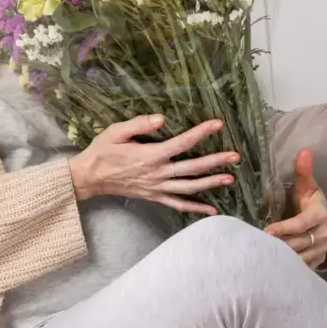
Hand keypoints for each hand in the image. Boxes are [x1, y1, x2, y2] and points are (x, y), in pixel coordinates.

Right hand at [68, 114, 236, 214]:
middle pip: (193, 168)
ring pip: (190, 187)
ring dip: (211, 183)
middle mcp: (158, 173)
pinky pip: (179, 204)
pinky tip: (212, 209)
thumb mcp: (116, 132)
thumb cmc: (102, 151)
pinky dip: (196, 208)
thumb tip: (162, 118)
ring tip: (230, 178)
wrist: (90, 178)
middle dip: (216, 162)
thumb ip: (139, 124)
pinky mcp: (155, 197)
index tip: (218, 125)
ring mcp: (158, 188)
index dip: (201, 133)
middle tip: (235, 156)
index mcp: (151, 155)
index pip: (182, 143)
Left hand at [264, 149, 326, 268]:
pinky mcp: (317, 260)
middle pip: (298, 243)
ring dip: (281, 258)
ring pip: (299, 257)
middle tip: (257, 245)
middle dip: (279, 245)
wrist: (324, 220)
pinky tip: (271, 266)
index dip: (284, 228)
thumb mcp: (307, 186)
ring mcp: (321, 250)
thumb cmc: (310, 200)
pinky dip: (287, 267)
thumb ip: (303, 171)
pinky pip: (302, 267)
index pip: (301, 224)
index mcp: (320, 215)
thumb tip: (304, 150)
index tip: (266, 231)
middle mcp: (323, 235)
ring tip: (261, 256)